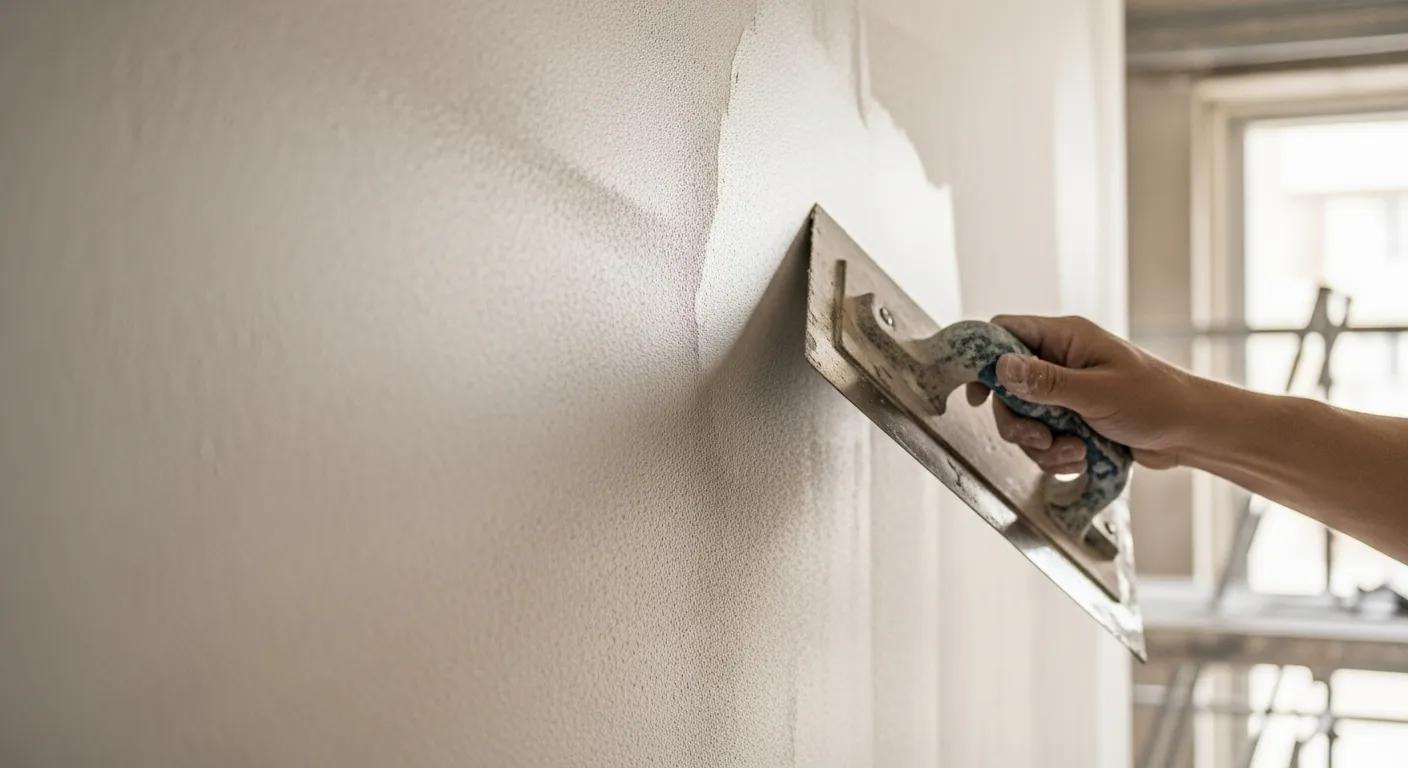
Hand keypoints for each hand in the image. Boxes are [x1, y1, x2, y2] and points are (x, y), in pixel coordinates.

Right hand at [964, 315, 1200, 472]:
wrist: (1194, 432)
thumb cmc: (1156, 402)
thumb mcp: (1097, 392)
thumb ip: (1046, 382)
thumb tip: (1000, 367)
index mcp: (1066, 339)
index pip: (1005, 332)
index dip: (983, 360)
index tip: (977, 395)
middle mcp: (1061, 361)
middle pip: (1008, 387)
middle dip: (1018, 421)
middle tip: (1039, 439)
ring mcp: (1066, 392)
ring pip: (1024, 419)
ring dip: (1041, 445)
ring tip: (1074, 453)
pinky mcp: (1073, 419)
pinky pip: (1044, 438)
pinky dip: (1056, 454)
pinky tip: (1081, 459)